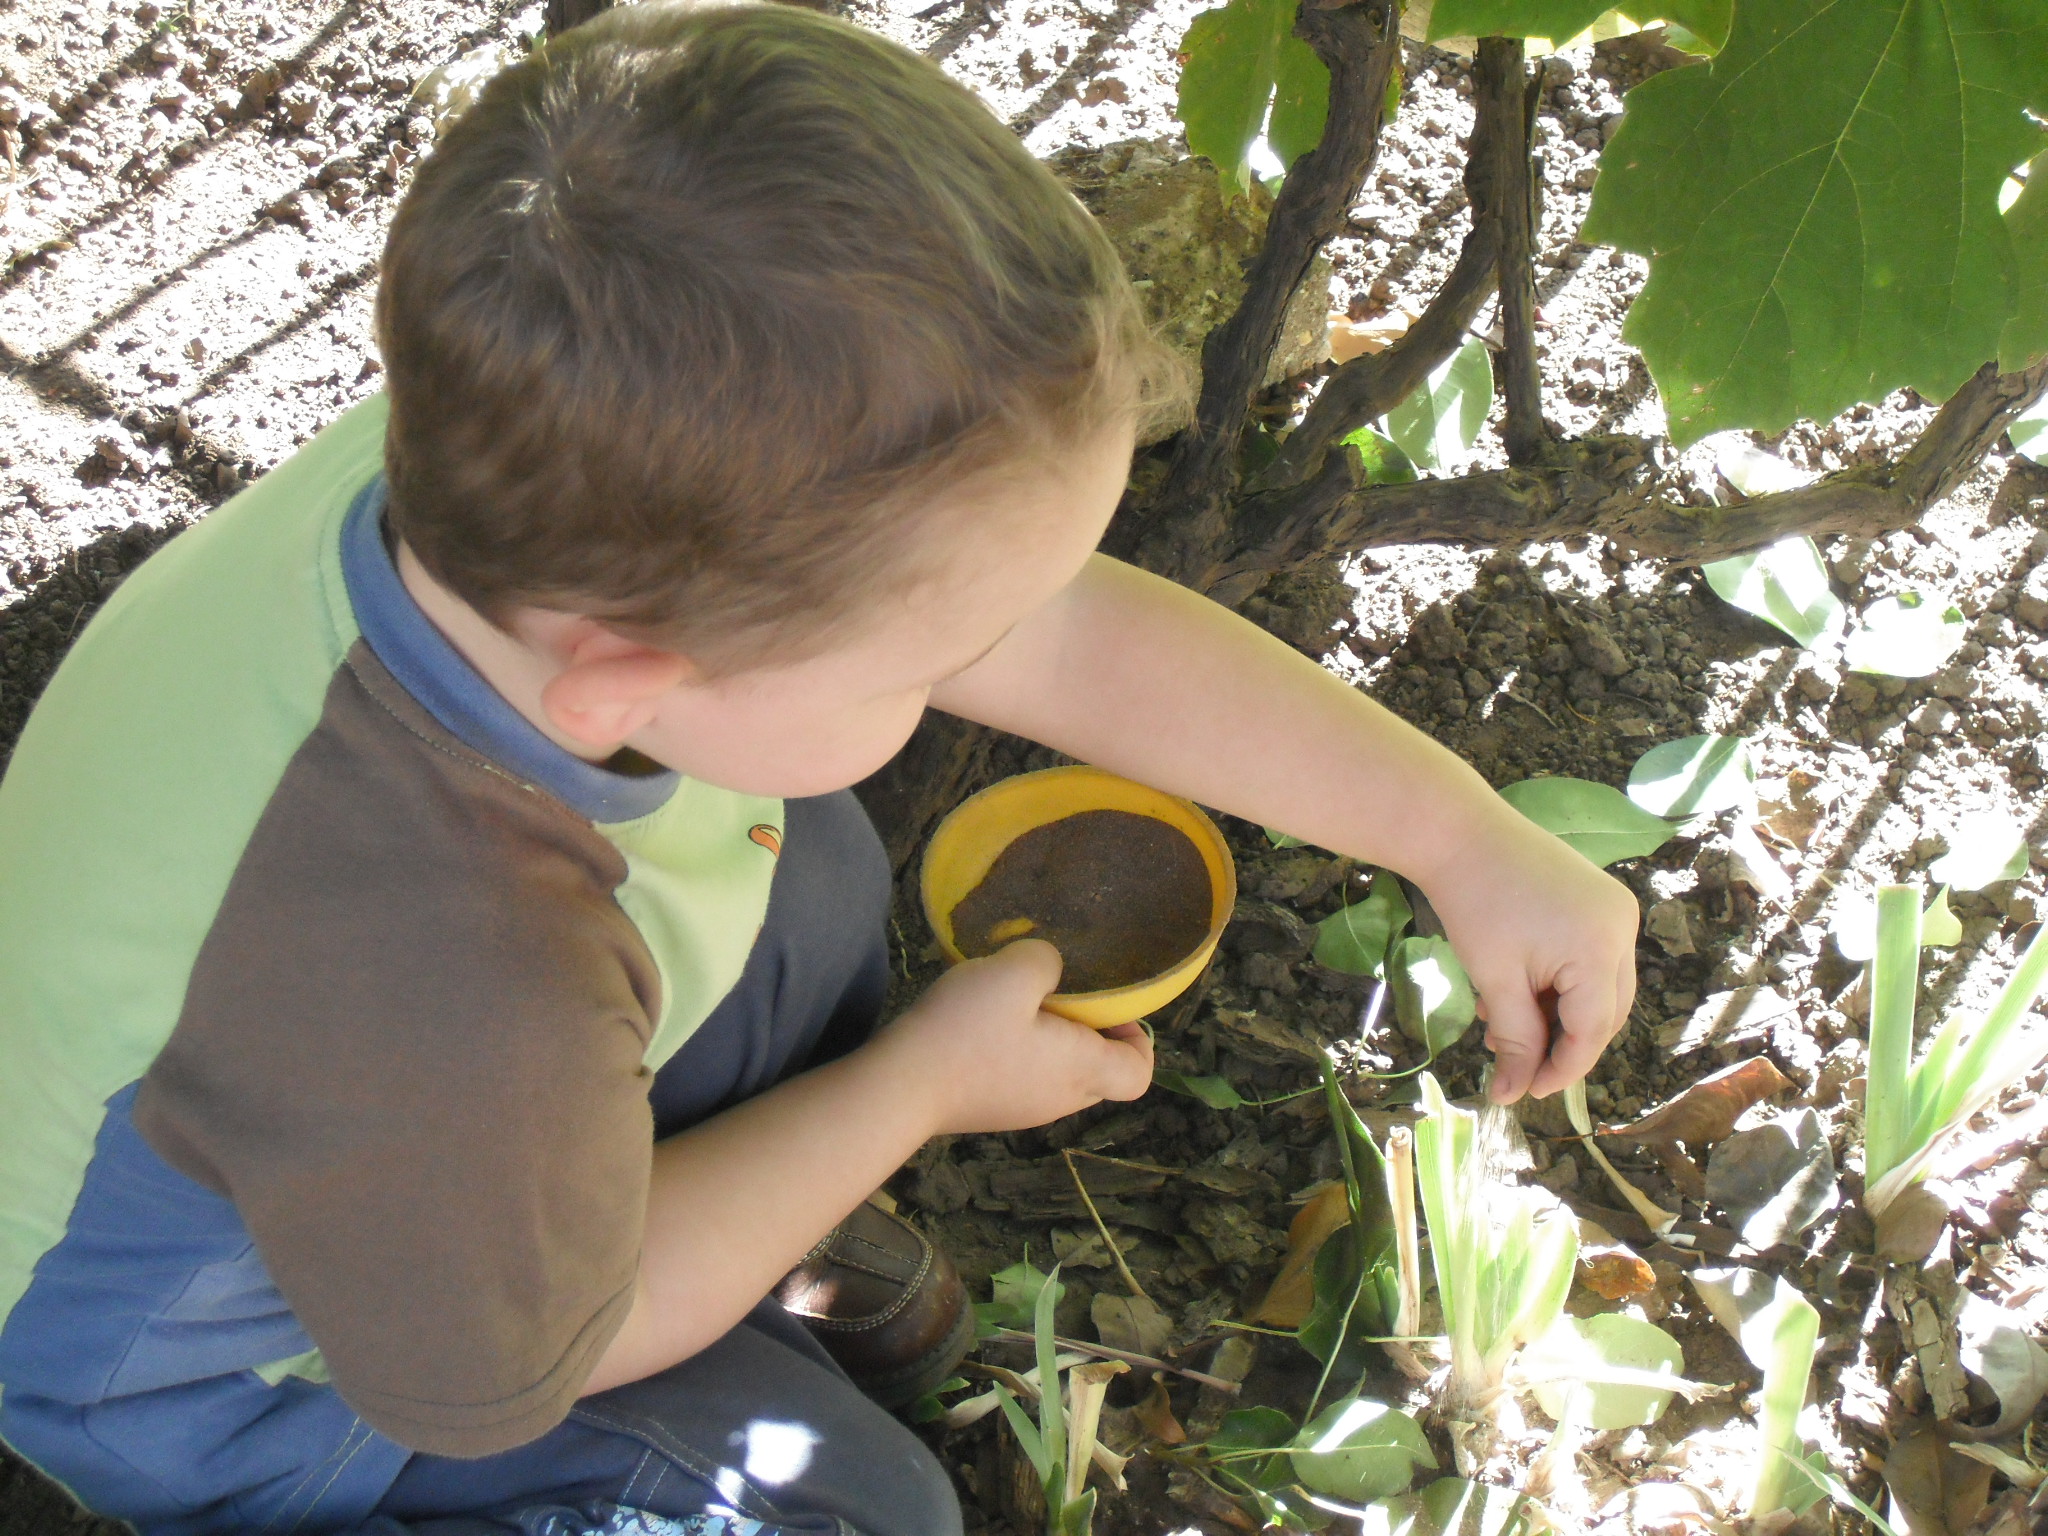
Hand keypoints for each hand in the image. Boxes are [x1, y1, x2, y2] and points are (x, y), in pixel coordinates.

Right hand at [874, 940, 1154, 1134]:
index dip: (1137, 1039)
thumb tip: (1048, 968)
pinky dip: (1017, 1052)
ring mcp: (1023, 1110)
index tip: (1107, 1007)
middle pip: (1100, 1073)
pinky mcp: (990, 1110)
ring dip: (1049, 1040)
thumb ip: (1045, 960)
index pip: (1139, 1074)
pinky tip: (981, 1023)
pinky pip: (1023, 1078)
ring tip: (1014, 1002)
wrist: (899, 1087)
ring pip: (1059, 1074)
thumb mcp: (1012, 972)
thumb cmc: (966, 1031)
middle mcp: (1060, 1100)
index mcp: (1082, 1071)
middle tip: (1059, 994)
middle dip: (1090, 1032)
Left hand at [1421, 809, 1638, 1103]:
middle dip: (1561, 1044)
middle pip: (1604, 1012)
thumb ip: (1515, 1041)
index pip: (1594, 1031)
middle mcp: (1621, 929)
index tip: (1527, 1092)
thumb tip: (1513, 1097)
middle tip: (1515, 1063)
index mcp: (1601, 949)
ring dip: (1556, 1015)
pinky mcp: (1600, 900)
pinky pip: (1591, 960)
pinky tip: (1517, 992)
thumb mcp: (1495, 981)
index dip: (1562, 1069)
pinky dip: (1559, 984)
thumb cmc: (1474, 904)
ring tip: (1501, 1026)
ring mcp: (1615, 911)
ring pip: (1598, 989)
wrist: (1460, 832)